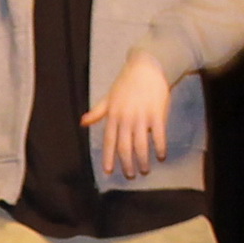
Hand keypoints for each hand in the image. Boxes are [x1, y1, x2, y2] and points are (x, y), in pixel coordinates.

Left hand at [82, 49, 173, 178]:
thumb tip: (82, 123)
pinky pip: (159, 135)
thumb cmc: (127, 83)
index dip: (108, 157)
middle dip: (127, 165)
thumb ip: (98, 112)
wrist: (147, 66)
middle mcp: (126, 118)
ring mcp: (142, 116)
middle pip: (124, 147)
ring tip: (145, 170)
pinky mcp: (157, 114)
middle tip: (130, 176)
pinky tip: (161, 157)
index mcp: (113, 115)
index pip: (109, 141)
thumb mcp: (109, 97)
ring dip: (143, 161)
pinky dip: (160, 148)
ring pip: (141, 145)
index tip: (108, 171)